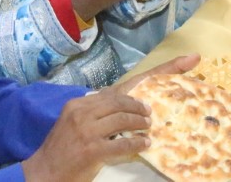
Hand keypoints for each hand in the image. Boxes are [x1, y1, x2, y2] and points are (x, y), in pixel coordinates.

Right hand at [20, 54, 200, 181]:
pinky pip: (122, 143)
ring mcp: (87, 130)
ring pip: (124, 119)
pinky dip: (136, 142)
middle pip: (124, 100)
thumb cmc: (62, 149)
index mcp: (82, 103)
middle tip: (151, 115)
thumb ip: (97, 113)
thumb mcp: (76, 123)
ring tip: (148, 129)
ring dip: (140, 124)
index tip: (188, 60)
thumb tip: (124, 110)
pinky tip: (144, 143)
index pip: (122, 86)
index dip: (160, 71)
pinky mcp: (92, 149)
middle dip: (142, 106)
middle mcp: (84, 111)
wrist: (42, 173)